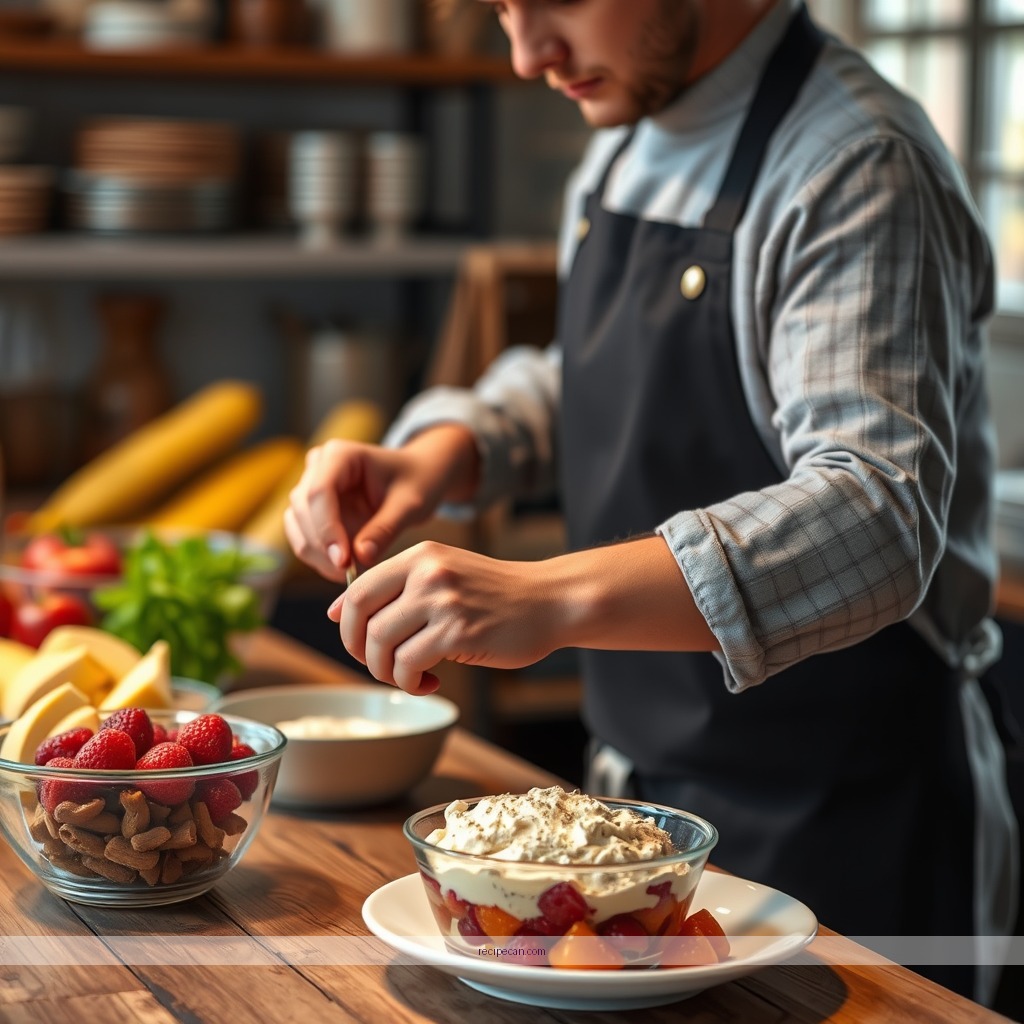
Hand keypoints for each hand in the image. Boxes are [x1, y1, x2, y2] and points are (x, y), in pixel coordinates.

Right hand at [284, 425, 478, 582]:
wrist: (418, 477)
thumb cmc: (417, 482)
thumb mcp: (409, 505)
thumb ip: (385, 529)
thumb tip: (360, 557)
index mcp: (339, 454)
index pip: (319, 492)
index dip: (326, 529)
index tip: (342, 561)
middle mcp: (317, 467)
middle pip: (303, 510)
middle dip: (323, 547)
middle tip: (348, 575)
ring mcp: (310, 488)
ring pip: (297, 527)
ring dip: (318, 556)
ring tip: (349, 575)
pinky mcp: (311, 511)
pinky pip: (304, 538)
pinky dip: (319, 558)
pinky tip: (344, 571)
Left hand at [329, 541, 557, 695]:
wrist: (550, 600)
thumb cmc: (497, 594)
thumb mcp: (445, 574)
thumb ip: (399, 588)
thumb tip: (338, 611)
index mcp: (420, 555)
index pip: (358, 588)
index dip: (347, 622)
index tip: (356, 641)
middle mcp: (427, 572)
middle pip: (362, 617)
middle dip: (360, 650)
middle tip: (378, 665)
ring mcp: (442, 601)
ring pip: (381, 644)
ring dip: (387, 672)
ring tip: (410, 677)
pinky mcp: (457, 631)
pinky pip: (409, 665)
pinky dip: (411, 683)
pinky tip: (430, 683)